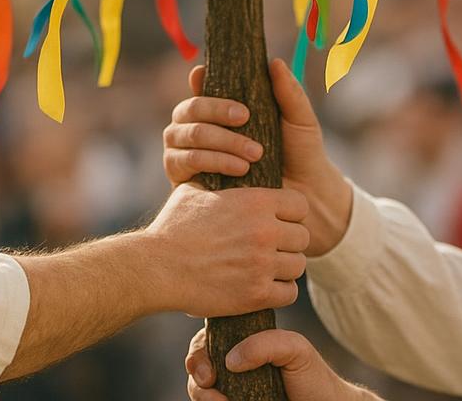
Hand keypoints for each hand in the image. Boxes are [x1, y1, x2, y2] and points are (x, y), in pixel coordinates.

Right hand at [141, 182, 308, 316]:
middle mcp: (265, 231)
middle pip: (303, 236)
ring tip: (267, 266)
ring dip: (285, 266)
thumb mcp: (196, 191)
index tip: (278, 219)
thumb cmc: (174, 226)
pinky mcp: (257, 294)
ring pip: (298, 265)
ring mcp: (263, 264)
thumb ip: (215, 179)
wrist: (158, 267)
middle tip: (272, 246)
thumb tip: (216, 167)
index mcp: (256, 201)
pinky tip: (264, 286)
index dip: (290, 212)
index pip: (300, 204)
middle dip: (289, 241)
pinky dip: (279, 290)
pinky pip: (289, 292)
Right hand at [163, 58, 352, 254]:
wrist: (304, 199)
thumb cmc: (300, 153)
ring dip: (220, 140)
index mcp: (220, 107)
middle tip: (247, 119)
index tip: (229, 87)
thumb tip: (274, 62)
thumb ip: (288, 92)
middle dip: (217, 113)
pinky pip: (184, 163)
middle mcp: (196, 126)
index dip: (202, 82)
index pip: (200, 86)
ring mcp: (186, 152)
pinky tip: (239, 171)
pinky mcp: (184, 180)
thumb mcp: (299, 120)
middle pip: (188, 109)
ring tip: (253, 155)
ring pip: (187, 135)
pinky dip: (212, 162)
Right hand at [186, 328, 380, 400]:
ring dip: (201, 394)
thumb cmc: (312, 376)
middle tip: (209, 382)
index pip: (210, 338)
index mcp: (245, 342)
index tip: (207, 367)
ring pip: (200, 390)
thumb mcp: (295, 348)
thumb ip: (266, 343)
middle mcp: (234, 365)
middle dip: (196, 371)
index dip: (200, 349)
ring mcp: (233, 389)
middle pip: (199, 364)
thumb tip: (231, 360)